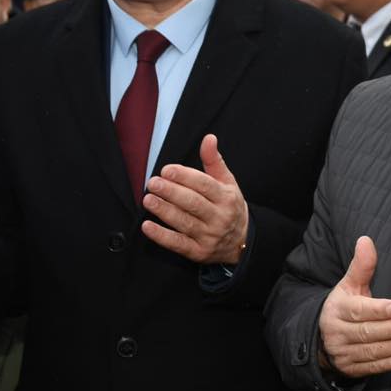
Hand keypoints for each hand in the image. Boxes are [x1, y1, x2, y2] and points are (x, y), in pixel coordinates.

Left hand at [141, 134, 249, 264]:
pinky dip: (162, 236)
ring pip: (184, 222)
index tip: (167, 170)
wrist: (242, 242)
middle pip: (193, 203)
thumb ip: (214, 161)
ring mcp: (209, 236)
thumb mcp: (228, 183)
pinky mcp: (198, 252)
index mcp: (226, 197)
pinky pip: (178, 244)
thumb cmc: (230, 207)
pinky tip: (148, 226)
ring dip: (164, 211)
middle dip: (171, 192)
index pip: (204, 185)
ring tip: (148, 200)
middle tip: (153, 183)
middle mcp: (219, 217)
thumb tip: (209, 138)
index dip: (185, 177)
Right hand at [316, 236, 390, 376]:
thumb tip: (366, 240)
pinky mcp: (350, 368)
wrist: (322, 336)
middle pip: (366, 332)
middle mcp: (337, 332)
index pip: (358, 310)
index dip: (378, 310)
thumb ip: (361, 266)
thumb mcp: (349, 285)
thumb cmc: (345, 305)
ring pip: (370, 351)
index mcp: (337, 309)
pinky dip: (390, 363)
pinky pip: (371, 367)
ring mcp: (342, 352)